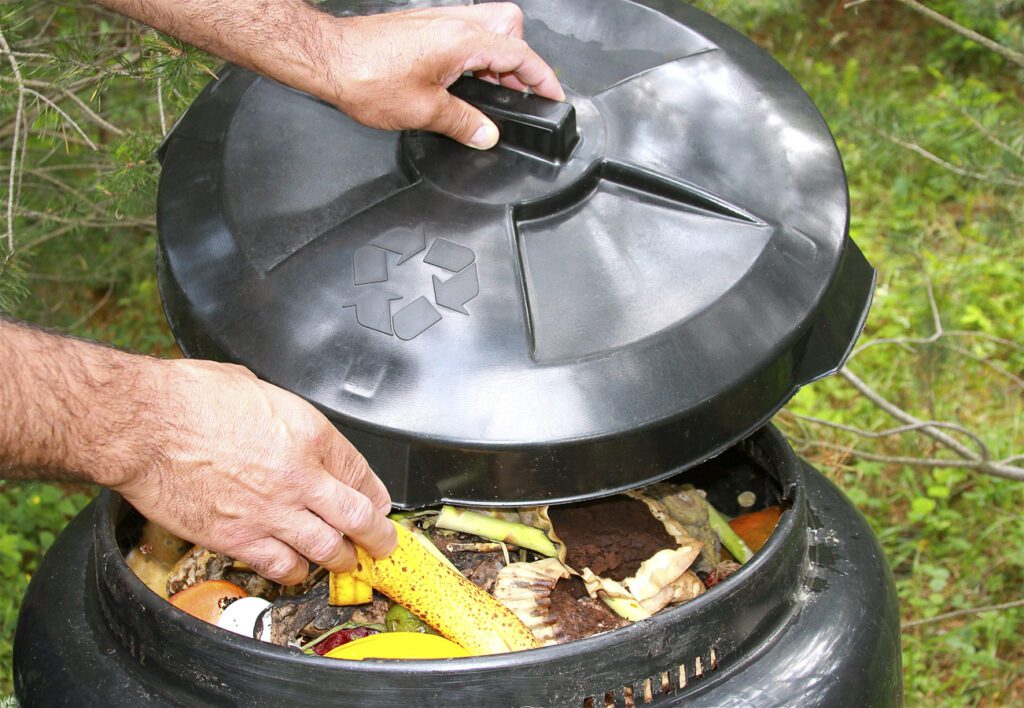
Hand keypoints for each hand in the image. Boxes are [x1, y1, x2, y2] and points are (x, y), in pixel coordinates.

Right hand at [114, 359, 396, 584]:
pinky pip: (282, 566)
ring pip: (326, 549)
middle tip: (383, 543)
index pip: (361, 473)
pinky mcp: (239, 538)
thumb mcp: (254, 387)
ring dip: (341, 558)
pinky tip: (298, 570)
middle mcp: (301, 477)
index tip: (379, 503)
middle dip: (377, 535)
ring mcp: (272, 512)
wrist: (144, 426)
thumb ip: (281, 414)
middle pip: (358, 517)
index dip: (375, 494)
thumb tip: (283, 422)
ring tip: (346, 561)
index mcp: (310, 433)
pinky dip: (296, 572)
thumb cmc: (188, 398)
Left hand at [323, 3, 563, 147]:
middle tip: (518, 92)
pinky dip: (473, 55)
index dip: (542, 77)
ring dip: (496, 57)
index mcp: (463, 40)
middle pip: (509, 28)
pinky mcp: (422, 26)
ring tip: (491, 91)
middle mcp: (454, 22)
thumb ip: (463, 123)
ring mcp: (437, 21)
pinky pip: (463, 33)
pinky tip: (462, 80)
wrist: (329, 59)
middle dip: (520, 59)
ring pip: (487, 28)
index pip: (519, 54)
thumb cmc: (367, 76)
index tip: (553, 94)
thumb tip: (486, 134)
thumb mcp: (424, 112)